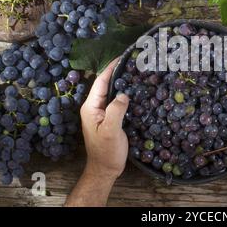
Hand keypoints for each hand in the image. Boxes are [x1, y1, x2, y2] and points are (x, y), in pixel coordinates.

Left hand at [80, 58, 129, 180]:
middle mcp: (94, 107)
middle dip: (117, 71)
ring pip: (112, 92)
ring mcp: (102, 112)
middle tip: (133, 62)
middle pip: (105, 84)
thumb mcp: (110, 131)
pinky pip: (117, 101)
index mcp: (91, 106)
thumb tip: (124, 94)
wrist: (105, 170)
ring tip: (136, 72)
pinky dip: (125, 93)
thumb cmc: (106, 152)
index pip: (100, 82)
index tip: (123, 56)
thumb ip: (115, 111)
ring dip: (122, 81)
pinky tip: (136, 91)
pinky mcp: (110, 118)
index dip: (111, 68)